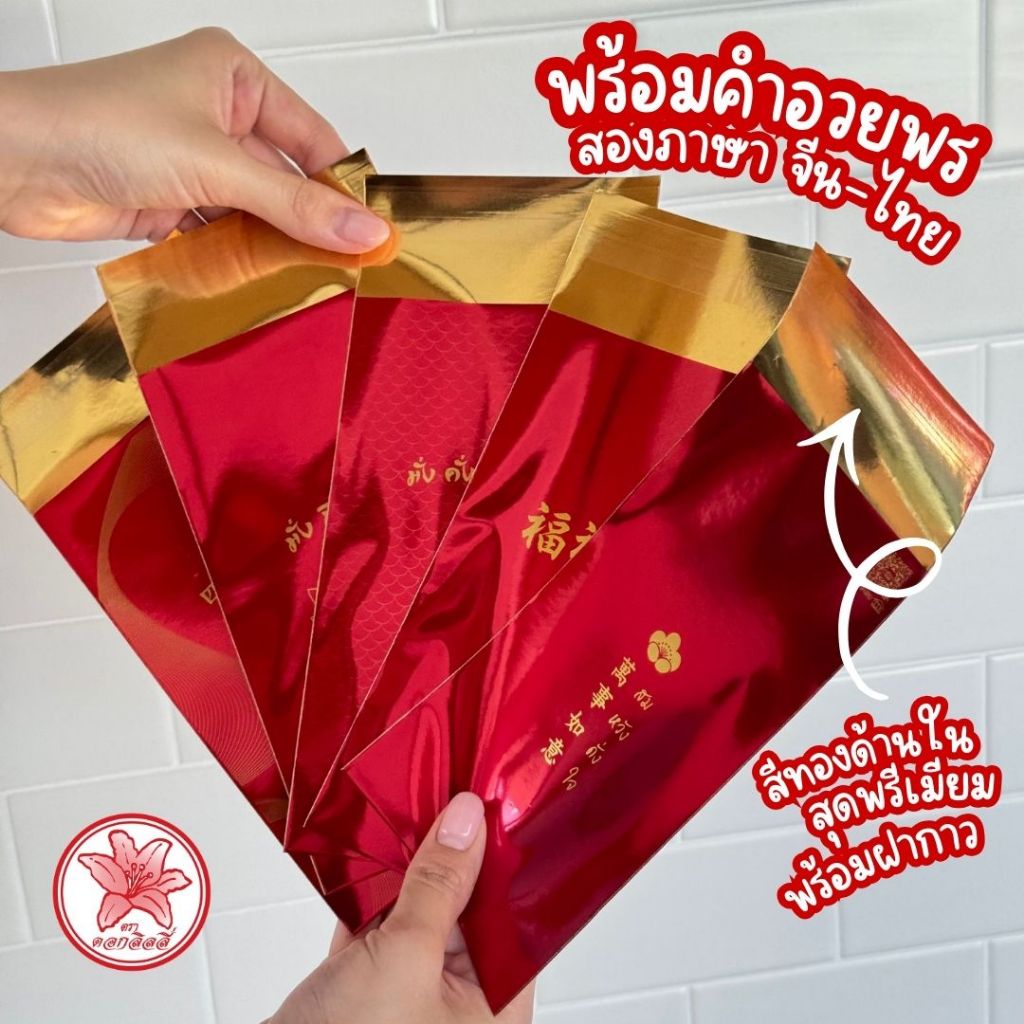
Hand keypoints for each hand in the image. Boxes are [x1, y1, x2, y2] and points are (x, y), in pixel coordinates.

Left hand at [0, 28, 388, 251]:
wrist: (13, 161)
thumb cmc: (95, 125)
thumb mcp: (216, 165)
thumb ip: (294, 205)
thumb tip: (363, 230)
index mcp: (233, 77)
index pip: (313, 139)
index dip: (343, 188)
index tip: (372, 234)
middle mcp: (216, 114)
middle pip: (287, 180)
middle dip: (309, 223)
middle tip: (346, 266)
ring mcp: (193, 161)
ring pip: (257, 213)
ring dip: (274, 246)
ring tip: (307, 279)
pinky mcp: (172, 202)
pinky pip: (224, 235)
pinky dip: (238, 258)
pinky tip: (258, 279)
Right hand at [269, 793, 534, 1023]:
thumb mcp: (405, 956)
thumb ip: (439, 885)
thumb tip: (467, 822)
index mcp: (495, 1008)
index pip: (514, 918)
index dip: (501, 862)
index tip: (491, 807)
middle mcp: (461, 1004)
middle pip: (468, 911)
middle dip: (453, 859)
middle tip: (447, 799)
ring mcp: (413, 996)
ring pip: (422, 915)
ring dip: (410, 871)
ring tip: (410, 812)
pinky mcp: (370, 991)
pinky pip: (381, 928)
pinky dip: (372, 894)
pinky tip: (370, 855)